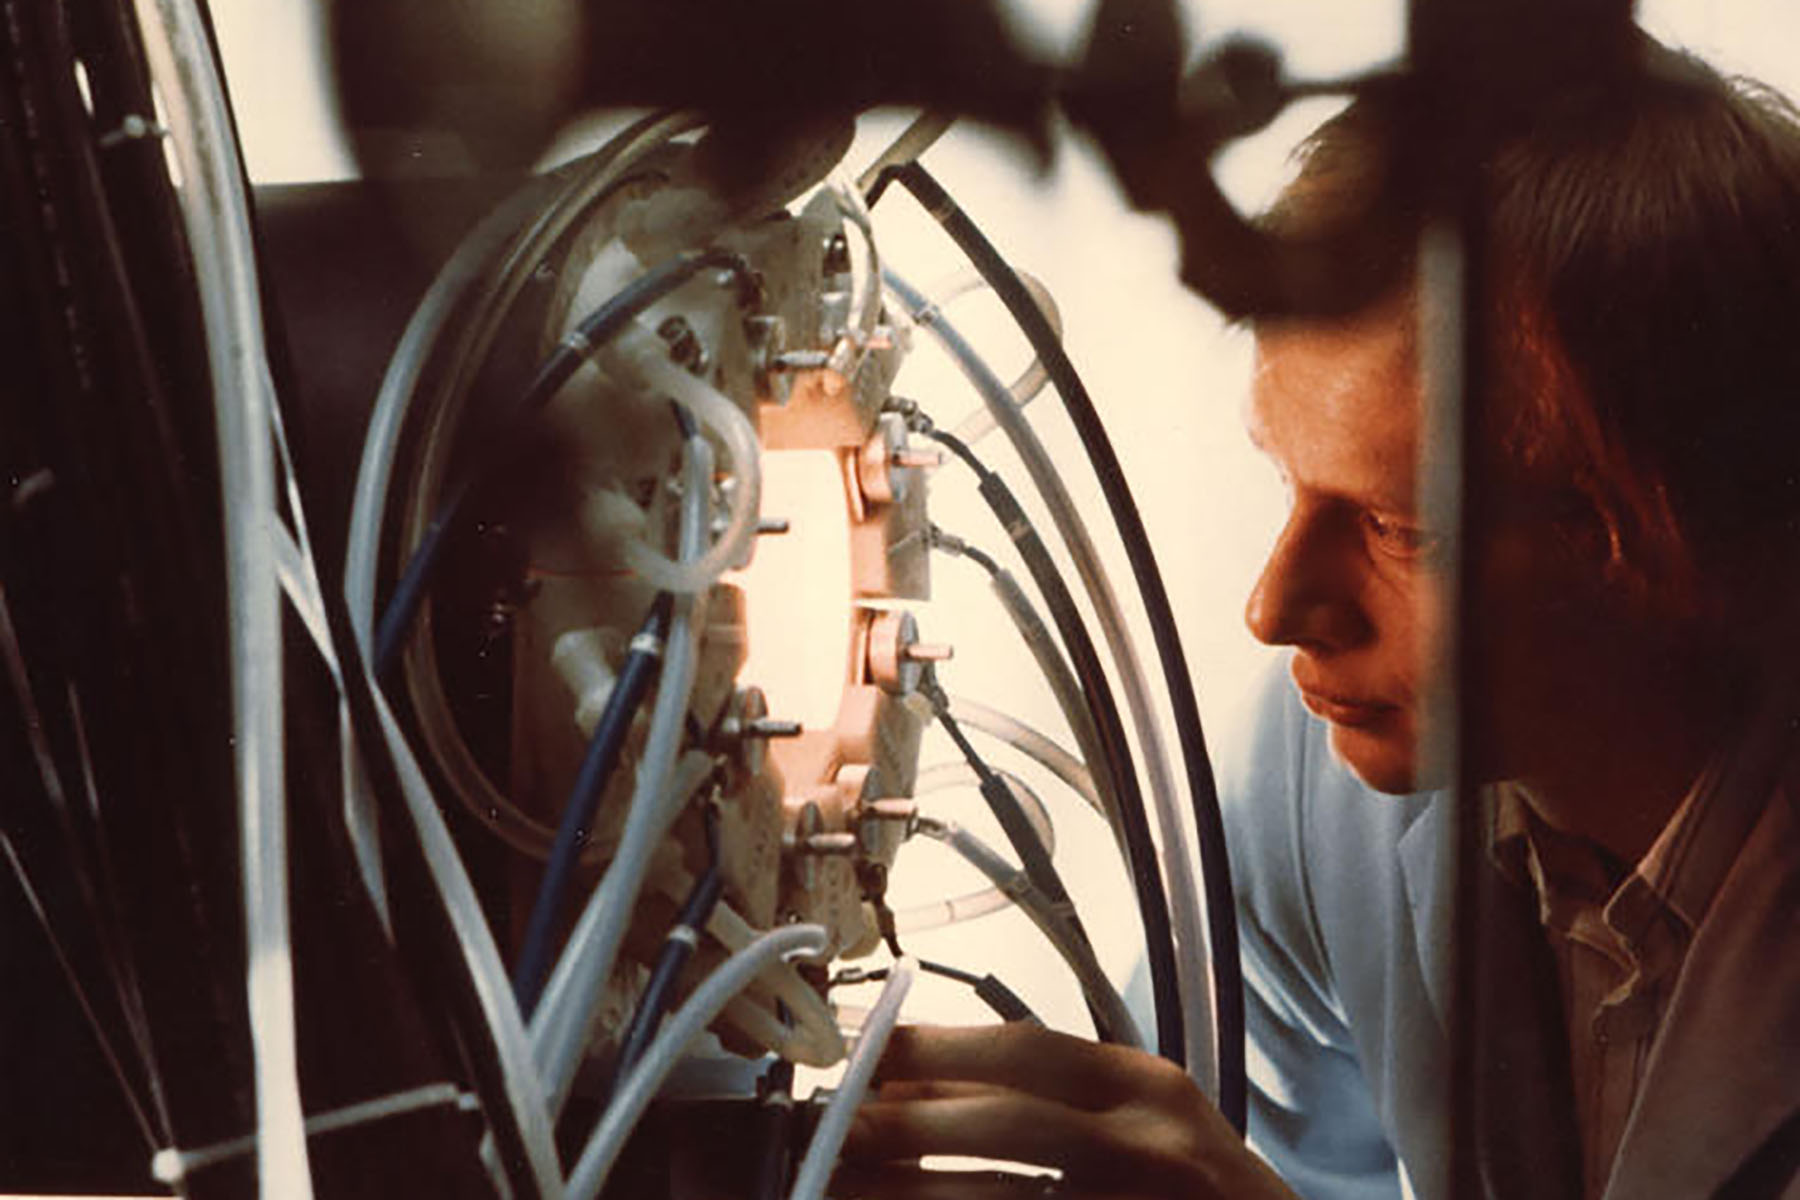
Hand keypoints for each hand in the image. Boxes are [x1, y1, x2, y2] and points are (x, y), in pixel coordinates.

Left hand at [835, 1023, 1296, 1199]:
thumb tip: (919, 1083)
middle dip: (905, 1125)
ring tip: (837, 1183)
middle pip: (1005, 1123)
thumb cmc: (1195, 1193)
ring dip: (909, 1193)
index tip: (861, 1050)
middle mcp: (1150, 1148)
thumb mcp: (1142, 1124)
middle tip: (831, 1126)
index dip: (932, 1050)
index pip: (1025, 1050)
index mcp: (1147, 1088)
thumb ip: (1050, 1099)